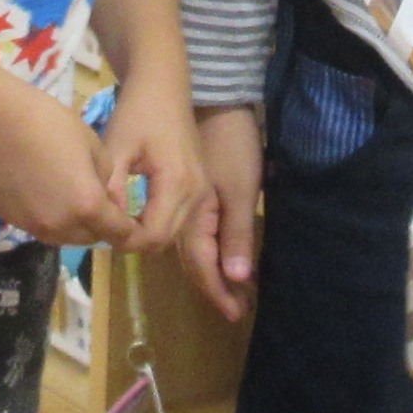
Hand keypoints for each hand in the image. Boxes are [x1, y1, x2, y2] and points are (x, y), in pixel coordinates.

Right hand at [0, 83, 150, 251]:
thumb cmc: (47, 122)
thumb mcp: (92, 144)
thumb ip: (106, 177)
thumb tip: (103, 192)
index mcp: (87, 206)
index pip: (119, 233)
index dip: (130, 229)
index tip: (131, 222)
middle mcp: (60, 226)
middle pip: (90, 239)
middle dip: (99, 226)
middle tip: (97, 201)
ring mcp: (31, 226)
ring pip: (63, 236)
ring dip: (72, 224)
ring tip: (68, 195)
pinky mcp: (9, 219)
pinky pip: (37, 225)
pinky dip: (46, 216)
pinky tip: (40, 189)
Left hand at [114, 102, 214, 308]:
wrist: (165, 86)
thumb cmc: (138, 112)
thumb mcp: (116, 147)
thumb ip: (110, 187)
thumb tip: (102, 221)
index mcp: (176, 184)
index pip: (152, 236)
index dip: (124, 242)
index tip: (100, 229)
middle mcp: (196, 193)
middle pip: (164, 241)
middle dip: (134, 242)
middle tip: (105, 229)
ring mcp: (201, 191)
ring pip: (174, 234)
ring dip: (146, 235)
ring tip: (117, 223)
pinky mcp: (200, 187)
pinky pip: (179, 220)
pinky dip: (157, 225)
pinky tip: (134, 215)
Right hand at [194, 105, 262, 320]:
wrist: (196, 96)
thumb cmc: (226, 139)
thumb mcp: (240, 187)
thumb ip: (235, 233)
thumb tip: (238, 276)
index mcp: (188, 218)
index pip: (201, 267)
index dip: (218, 293)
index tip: (237, 316)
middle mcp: (174, 216)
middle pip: (192, 263)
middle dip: (215, 289)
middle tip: (239, 311)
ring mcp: (172, 203)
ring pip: (186, 250)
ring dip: (211, 272)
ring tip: (235, 291)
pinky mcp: (174, 191)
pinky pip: (185, 232)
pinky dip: (205, 251)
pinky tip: (217, 254)